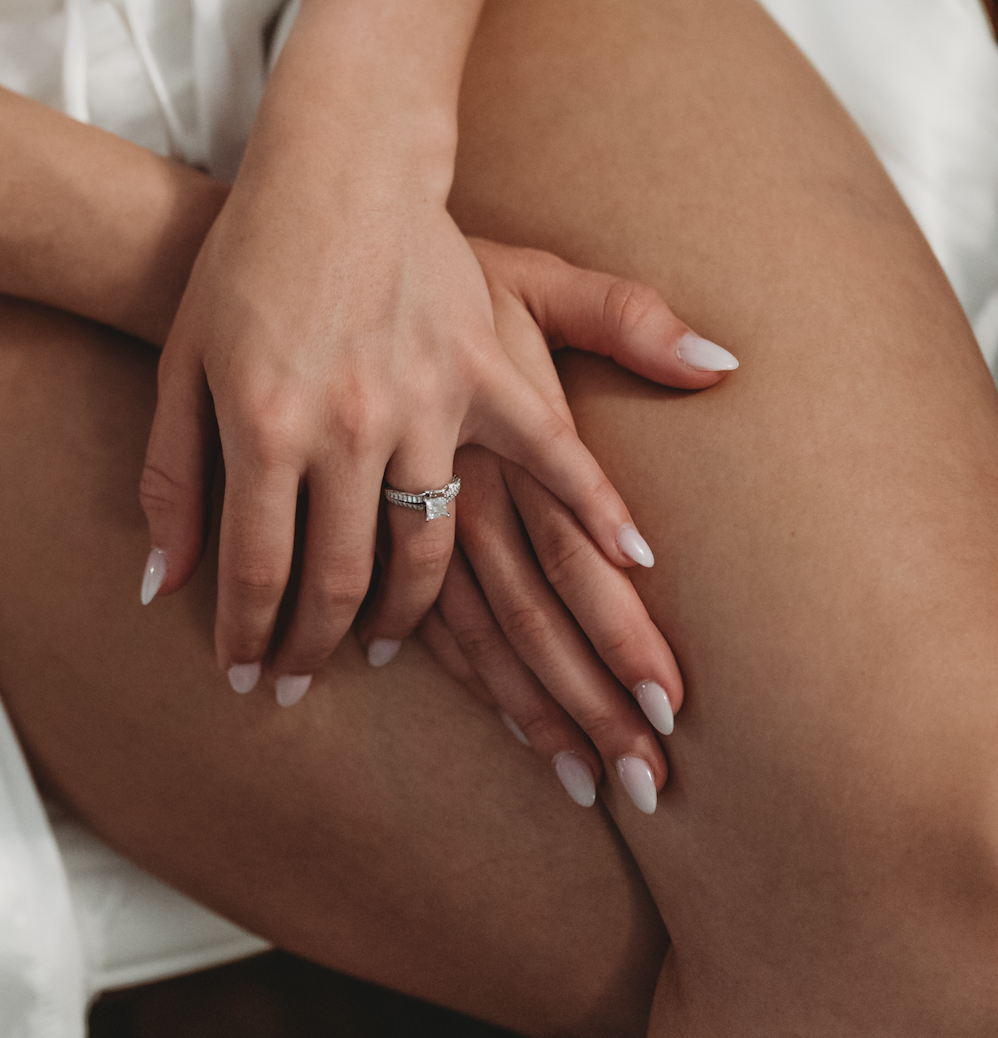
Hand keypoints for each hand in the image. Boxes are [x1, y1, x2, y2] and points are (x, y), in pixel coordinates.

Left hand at [135, 0, 718, 701]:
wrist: (329, 163)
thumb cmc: (241, 263)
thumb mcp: (182, 365)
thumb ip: (171, 481)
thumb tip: (161, 588)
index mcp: (266, 427)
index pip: (259, 572)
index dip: (249, 638)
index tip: (245, 677)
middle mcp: (349, 428)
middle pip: (340, 578)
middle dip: (312, 646)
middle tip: (299, 679)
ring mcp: (427, 400)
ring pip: (426, 546)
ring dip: (404, 614)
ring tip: (381, 643)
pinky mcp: (486, 369)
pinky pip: (554, 454)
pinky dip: (598, 507)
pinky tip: (633, 560)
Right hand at [417, 243, 738, 812]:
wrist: (313, 253)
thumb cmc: (437, 272)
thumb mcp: (535, 281)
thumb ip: (629, 319)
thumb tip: (723, 365)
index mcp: (517, 438)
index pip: (582, 559)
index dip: (626, 634)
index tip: (672, 711)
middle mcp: (468, 491)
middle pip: (538, 618)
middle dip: (592, 703)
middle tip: (647, 782)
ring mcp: (413, 515)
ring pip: (479, 636)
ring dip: (532, 712)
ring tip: (589, 784)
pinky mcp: (370, 519)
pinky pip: (420, 617)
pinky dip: (461, 673)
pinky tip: (501, 727)